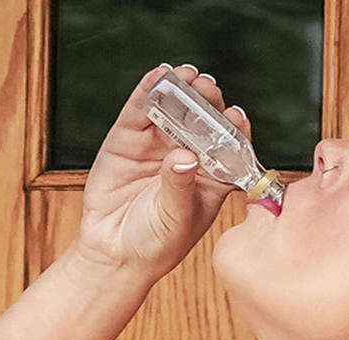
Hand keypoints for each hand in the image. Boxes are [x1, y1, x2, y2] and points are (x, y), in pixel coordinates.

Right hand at [70, 64, 249, 279]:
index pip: (231, 144)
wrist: (113, 254)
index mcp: (213, 175)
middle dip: (209, 100)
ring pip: (175, 107)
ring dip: (183, 88)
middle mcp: (189, 153)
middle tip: (208, 90)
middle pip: (205, 118)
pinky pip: (141, 109)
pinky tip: (159, 76)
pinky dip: (149, 89)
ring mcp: (159, 142)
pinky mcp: (129, 137)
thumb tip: (184, 156)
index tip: (235, 117)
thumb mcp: (175, 219)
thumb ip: (181, 186)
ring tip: (187, 77)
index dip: (234, 127)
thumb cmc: (154, 243)